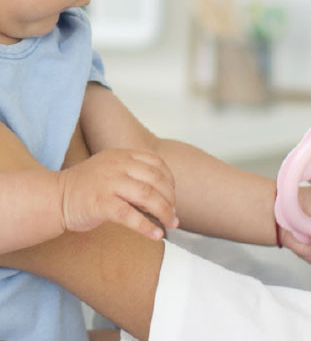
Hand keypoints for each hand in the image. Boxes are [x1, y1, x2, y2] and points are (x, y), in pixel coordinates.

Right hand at [57, 148, 177, 240]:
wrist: (56, 197)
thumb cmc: (87, 187)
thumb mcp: (112, 168)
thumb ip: (133, 172)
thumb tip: (163, 191)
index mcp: (123, 155)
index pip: (157, 163)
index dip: (170, 181)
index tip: (173, 196)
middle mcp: (118, 165)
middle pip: (156, 180)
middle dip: (170, 199)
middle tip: (174, 215)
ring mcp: (109, 183)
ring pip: (147, 196)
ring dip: (164, 212)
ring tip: (171, 225)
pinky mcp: (101, 203)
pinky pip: (130, 215)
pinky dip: (146, 227)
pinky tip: (156, 236)